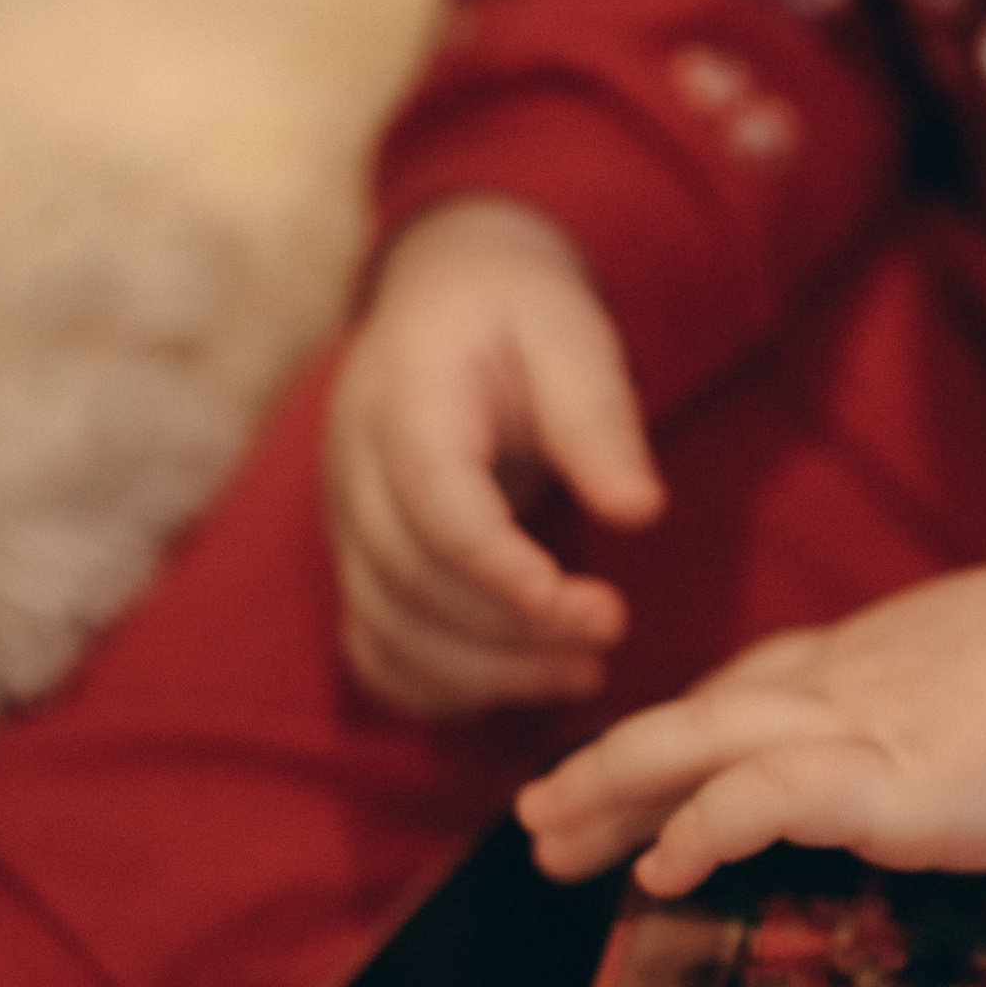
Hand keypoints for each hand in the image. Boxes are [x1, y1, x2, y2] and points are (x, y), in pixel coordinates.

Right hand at [326, 197, 664, 717]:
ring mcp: (347, 522)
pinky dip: (433, 688)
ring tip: (583, 674)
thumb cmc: (519, 312)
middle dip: (513, 633)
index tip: (594, 611)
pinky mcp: (359, 560)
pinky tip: (513, 690)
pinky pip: (373, 648)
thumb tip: (639, 512)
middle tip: (609, 637)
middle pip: (411, 581)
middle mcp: (354, 470)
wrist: (446, 295)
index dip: (506, 573)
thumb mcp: (572, 335)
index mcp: (403, 401)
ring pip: (388, 629)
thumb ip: (599, 420)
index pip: (438, 508)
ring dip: (484, 674)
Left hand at [516, 486, 985, 893]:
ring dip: (610, 790)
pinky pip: (762, 796)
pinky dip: (696, 826)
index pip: (754, 688)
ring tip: (550, 841)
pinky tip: (655, 867)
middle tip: (539, 815)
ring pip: (695, 743)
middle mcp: (852, 681)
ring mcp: (866, 727)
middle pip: (696, 714)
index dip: (681, 732)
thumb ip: (962, 710)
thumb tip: (958, 750)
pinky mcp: (893, 781)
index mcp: (884, 658)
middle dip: (607, 766)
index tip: (634, 769)